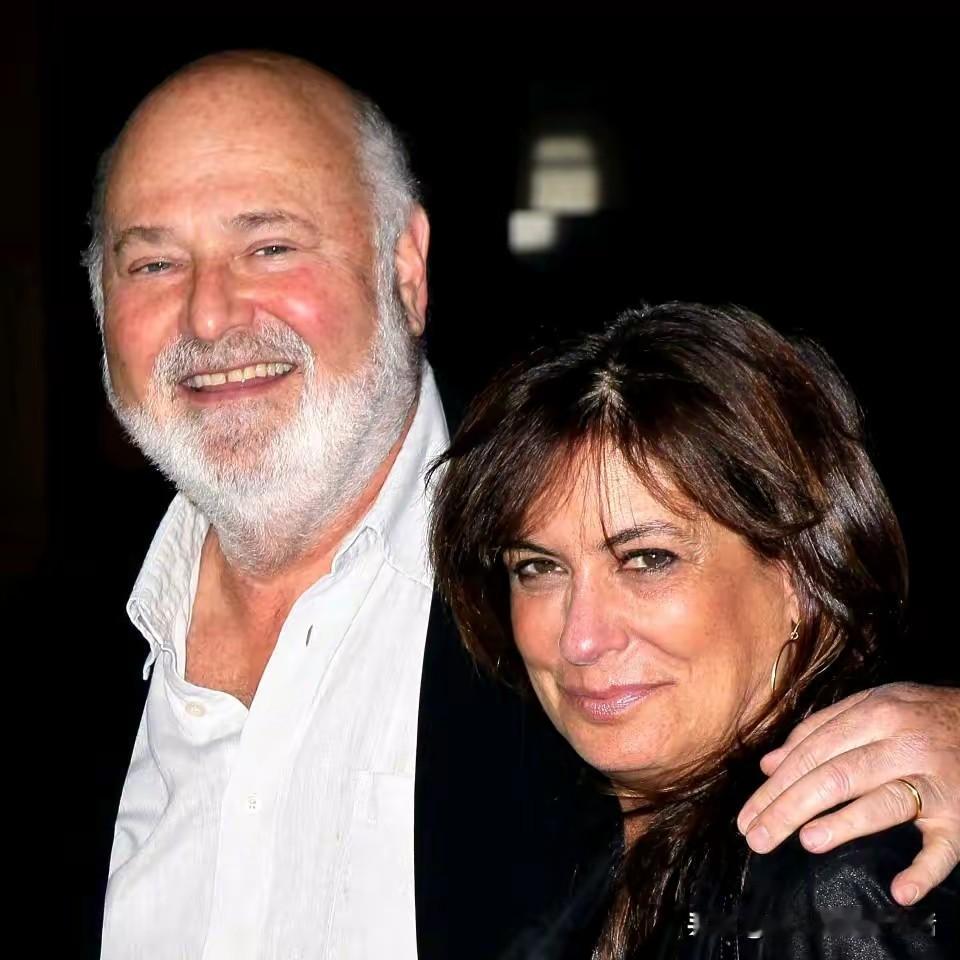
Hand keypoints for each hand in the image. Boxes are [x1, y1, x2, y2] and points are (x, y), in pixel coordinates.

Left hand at [737, 682, 959, 904]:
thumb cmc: (918, 715)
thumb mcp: (871, 707)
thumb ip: (819, 730)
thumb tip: (770, 764)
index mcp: (874, 714)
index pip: (813, 751)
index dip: (776, 783)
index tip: (748, 813)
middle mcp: (903, 744)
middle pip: (836, 776)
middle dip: (789, 808)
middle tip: (757, 837)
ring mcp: (936, 780)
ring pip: (884, 802)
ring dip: (844, 823)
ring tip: (806, 840)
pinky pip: (944, 846)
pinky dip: (925, 870)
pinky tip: (901, 890)